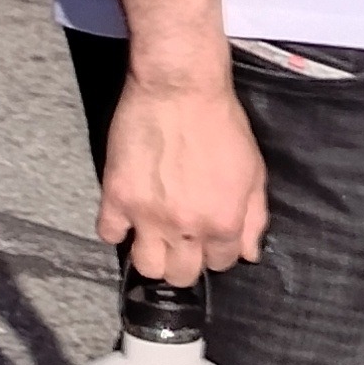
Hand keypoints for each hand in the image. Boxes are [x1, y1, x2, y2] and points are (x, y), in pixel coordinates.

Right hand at [98, 68, 267, 282]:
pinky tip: (127, 216)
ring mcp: (147, 215)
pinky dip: (117, 230)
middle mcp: (186, 227)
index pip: (222, 263)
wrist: (180, 89)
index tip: (209, 234)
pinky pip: (109, 234)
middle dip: (186, 260)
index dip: (216, 248)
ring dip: (153, 255)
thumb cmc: (222, 123)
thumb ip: (254, 218)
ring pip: (146, 266)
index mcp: (223, 223)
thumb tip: (249, 252)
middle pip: (182, 275)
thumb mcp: (253, 171)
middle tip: (182, 238)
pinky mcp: (117, 196)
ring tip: (154, 234)